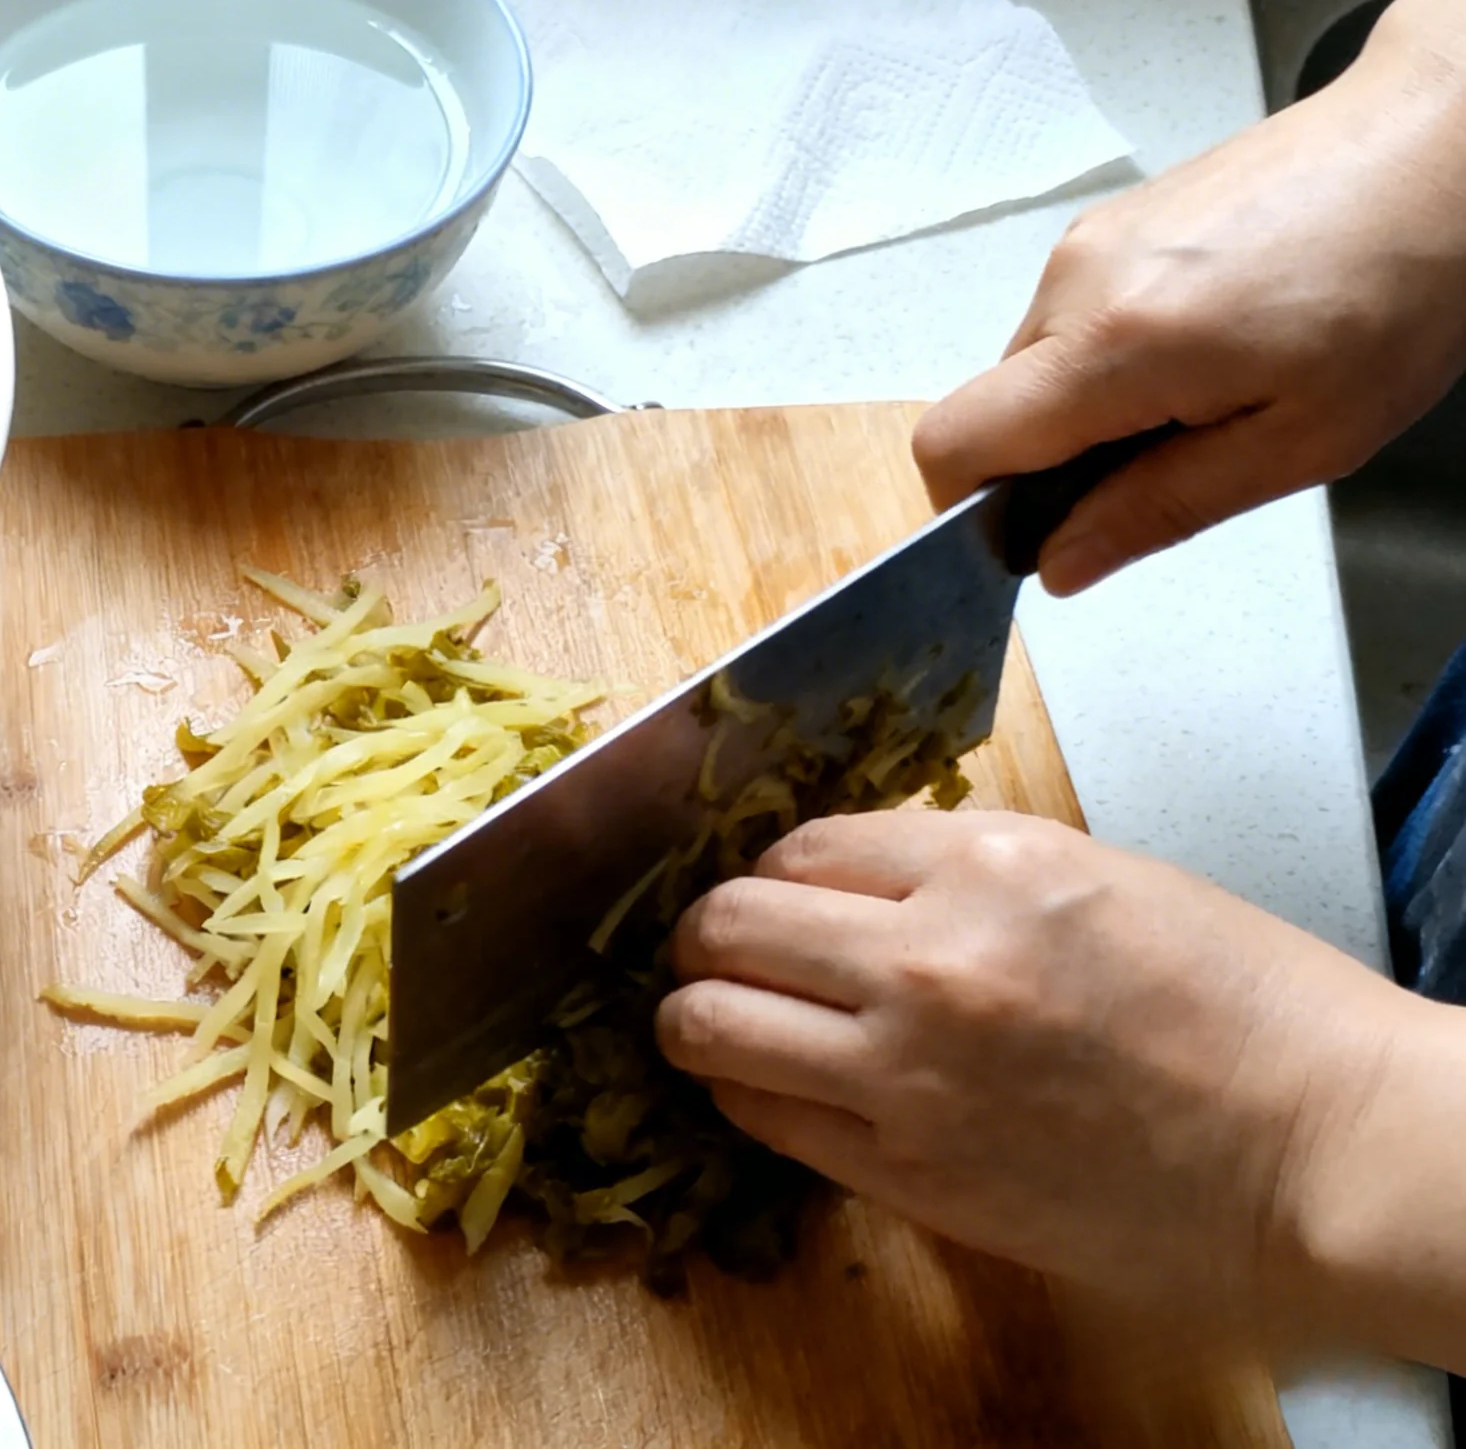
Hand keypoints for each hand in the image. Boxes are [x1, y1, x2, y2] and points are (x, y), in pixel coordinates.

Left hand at [653, 809, 1403, 1320]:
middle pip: (729, 924)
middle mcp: (925, 961)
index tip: (773, 892)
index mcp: (986, 866)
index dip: (773, 870)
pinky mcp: (906, 1172)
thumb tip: (863, 875)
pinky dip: (745, 1093)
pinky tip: (769, 1084)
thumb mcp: (1101, 879)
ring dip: (696, 1015)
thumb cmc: (1245, 1013)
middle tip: (714, 950)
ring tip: (711, 1017)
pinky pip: (764, 1116)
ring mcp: (906, 1074)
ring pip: (711, 1024)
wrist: (1321, 1152)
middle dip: (707, 934)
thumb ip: (966, 870)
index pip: (803, 845)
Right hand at [914, 0, 1465, 594]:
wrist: (1437, 146)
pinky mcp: (1110, 220)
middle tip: (1180, 453)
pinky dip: (1115, 351)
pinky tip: (1213, 336)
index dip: (973, 507)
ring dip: (1095, 400)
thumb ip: (1162, 508)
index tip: (1039, 529)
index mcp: (1115, 345)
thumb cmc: (1400, 282)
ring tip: (1217, 382)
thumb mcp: (1303, 441)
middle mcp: (1077, 280)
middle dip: (1058, 457)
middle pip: (994, 408)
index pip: (954, 443)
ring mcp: (1088, 239)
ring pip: (1034, 362)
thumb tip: (1061, 562)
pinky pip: (1071, 315)